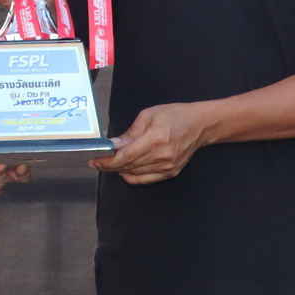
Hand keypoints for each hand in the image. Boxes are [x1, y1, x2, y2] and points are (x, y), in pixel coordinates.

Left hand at [91, 102, 209, 184]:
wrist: (199, 125)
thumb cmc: (175, 116)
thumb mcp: (148, 115)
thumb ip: (129, 133)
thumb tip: (114, 145)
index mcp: (155, 139)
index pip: (125, 156)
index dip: (107, 162)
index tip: (95, 161)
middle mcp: (162, 156)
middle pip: (128, 167)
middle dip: (109, 166)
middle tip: (98, 162)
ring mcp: (167, 166)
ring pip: (135, 174)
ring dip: (120, 170)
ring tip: (111, 163)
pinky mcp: (170, 172)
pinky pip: (146, 179)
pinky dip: (132, 176)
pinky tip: (125, 170)